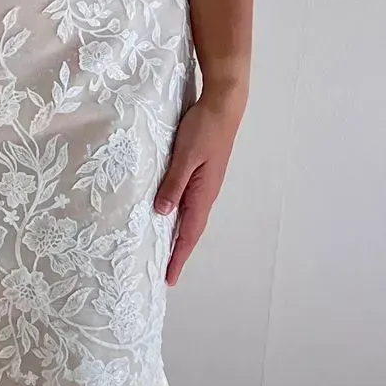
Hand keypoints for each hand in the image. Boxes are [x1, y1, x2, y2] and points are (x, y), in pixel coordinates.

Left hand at [154, 93, 243, 284]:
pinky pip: (189, 205)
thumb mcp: (185, 156)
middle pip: (190, 231)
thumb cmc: (204, 128)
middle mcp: (205, 194)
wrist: (224, 106)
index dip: (178, 257)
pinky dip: (179, 219)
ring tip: (165, 253)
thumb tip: (161, 213)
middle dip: (178, 254)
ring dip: (178, 238)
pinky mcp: (202, 175)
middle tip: (165, 274)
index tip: (169, 278)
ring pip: (190, 219)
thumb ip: (173, 184)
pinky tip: (169, 218)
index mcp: (202, 193)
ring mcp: (205, 185)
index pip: (188, 234)